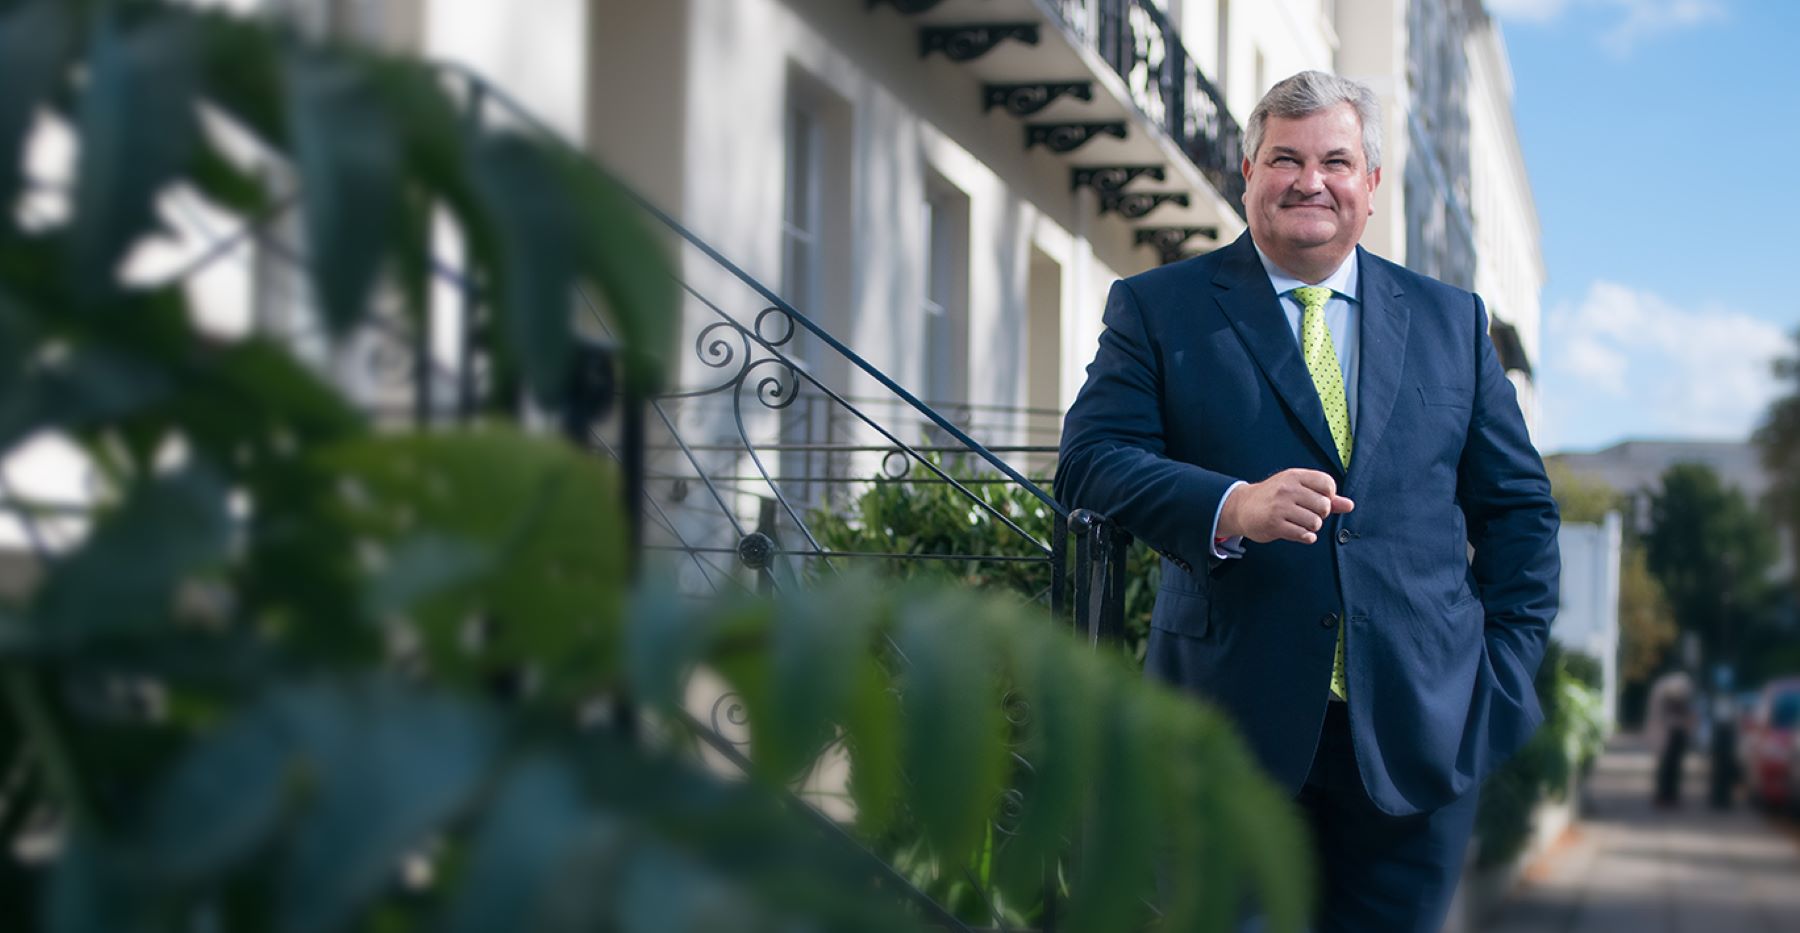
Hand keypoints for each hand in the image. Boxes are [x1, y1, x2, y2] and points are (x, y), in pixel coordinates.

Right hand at [1217, 468, 1354, 544]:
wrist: (1242, 507)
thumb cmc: (1274, 497)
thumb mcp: (1297, 489)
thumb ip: (1325, 496)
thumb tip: (1350, 505)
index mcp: (1295, 476)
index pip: (1328, 484)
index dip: (1328, 496)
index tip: (1317, 500)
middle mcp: (1288, 489)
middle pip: (1324, 506)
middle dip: (1321, 514)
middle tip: (1307, 513)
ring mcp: (1280, 507)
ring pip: (1315, 522)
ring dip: (1312, 527)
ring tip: (1300, 523)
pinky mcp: (1274, 524)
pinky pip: (1304, 535)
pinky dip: (1305, 536)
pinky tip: (1297, 531)